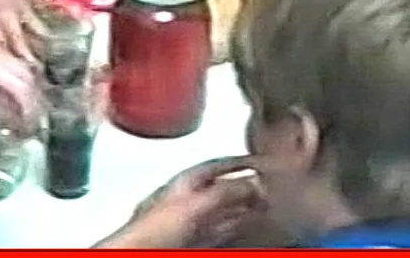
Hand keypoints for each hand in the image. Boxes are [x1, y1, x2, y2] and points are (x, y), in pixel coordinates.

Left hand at [97, 157, 266, 248]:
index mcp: (181, 184)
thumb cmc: (149, 231)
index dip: (238, 161)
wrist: (139, 254)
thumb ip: (224, 190)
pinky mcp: (191, 243)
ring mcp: (188, 224)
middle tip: (269, 186)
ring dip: (244, 210)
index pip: (215, 165)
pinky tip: (248, 230)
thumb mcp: (194, 203)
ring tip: (266, 206)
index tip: (260, 161)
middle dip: (246, 187)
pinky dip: (237, 230)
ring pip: (222, 213)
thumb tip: (253, 181)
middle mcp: (184, 201)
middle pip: (221, 189)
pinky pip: (221, 233)